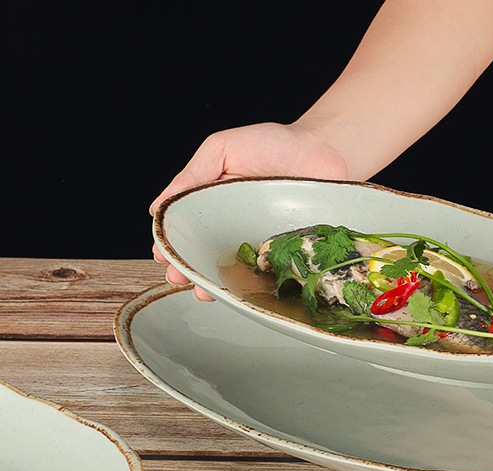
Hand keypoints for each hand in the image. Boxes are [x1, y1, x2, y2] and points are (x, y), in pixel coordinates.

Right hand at [150, 122, 348, 300]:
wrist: (325, 149)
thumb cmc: (274, 144)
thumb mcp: (222, 150)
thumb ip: (192, 176)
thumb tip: (157, 207)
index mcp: (216, 205)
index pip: (188, 231)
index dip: (173, 246)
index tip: (162, 256)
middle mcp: (237, 228)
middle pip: (207, 257)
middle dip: (189, 270)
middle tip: (177, 277)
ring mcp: (262, 243)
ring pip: (235, 272)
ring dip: (215, 284)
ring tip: (202, 291)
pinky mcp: (288, 254)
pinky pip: (270, 275)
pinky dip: (256, 287)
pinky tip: (242, 292)